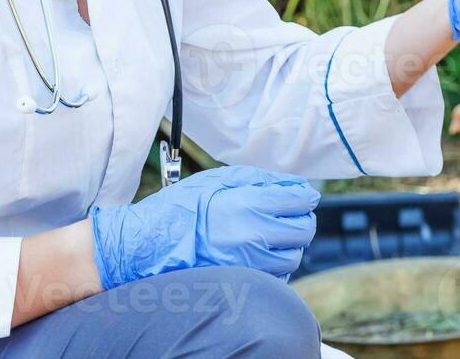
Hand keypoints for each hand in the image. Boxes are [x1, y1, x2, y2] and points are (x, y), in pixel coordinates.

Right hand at [88, 165, 318, 289]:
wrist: (154, 242)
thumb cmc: (184, 207)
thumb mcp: (220, 179)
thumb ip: (261, 180)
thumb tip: (294, 185)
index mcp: (249, 205)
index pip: (299, 201)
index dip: (305, 196)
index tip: (302, 195)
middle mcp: (254, 236)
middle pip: (303, 230)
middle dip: (301, 219)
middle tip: (290, 214)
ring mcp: (250, 262)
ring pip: (294, 256)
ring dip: (290, 244)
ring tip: (272, 234)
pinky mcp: (244, 280)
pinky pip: (278, 275)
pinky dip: (277, 265)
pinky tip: (261, 252)